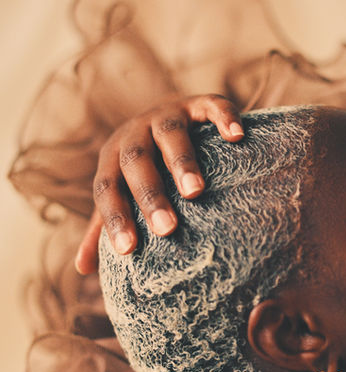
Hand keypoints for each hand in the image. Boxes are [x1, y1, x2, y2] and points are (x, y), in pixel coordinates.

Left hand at [75, 94, 243, 274]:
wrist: (166, 117)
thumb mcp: (122, 191)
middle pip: (136, 160)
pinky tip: (236, 137)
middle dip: (150, 195)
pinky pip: (212, 105)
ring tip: (195, 192)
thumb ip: (103, 225)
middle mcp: (136, 132)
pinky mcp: (199, 103)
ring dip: (181, 161)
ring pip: (170, 133)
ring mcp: (168, 114)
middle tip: (167, 229)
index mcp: (113, 157)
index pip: (107, 188)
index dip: (115, 217)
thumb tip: (83, 268)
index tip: (128, 250)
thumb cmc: (144, 167)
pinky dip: (223, 117)